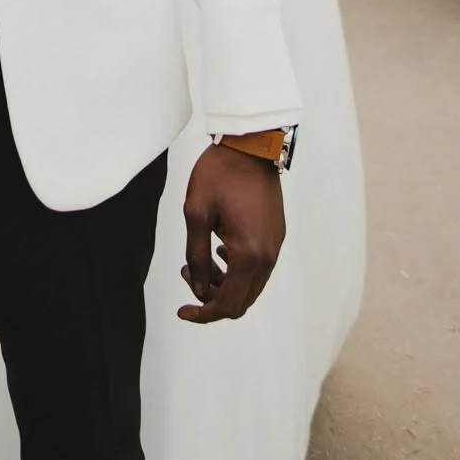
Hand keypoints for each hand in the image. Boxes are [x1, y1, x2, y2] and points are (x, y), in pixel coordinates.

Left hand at [179, 143, 285, 324]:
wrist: (250, 145)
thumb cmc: (219, 174)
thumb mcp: (196, 214)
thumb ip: (197, 257)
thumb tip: (199, 289)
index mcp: (249, 254)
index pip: (229, 305)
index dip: (204, 313)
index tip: (183, 311)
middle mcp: (268, 256)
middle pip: (242, 301)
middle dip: (212, 297)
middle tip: (189, 273)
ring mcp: (275, 245)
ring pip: (250, 285)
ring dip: (225, 283)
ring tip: (200, 262)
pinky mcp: (276, 235)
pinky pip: (258, 267)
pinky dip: (238, 270)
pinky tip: (220, 249)